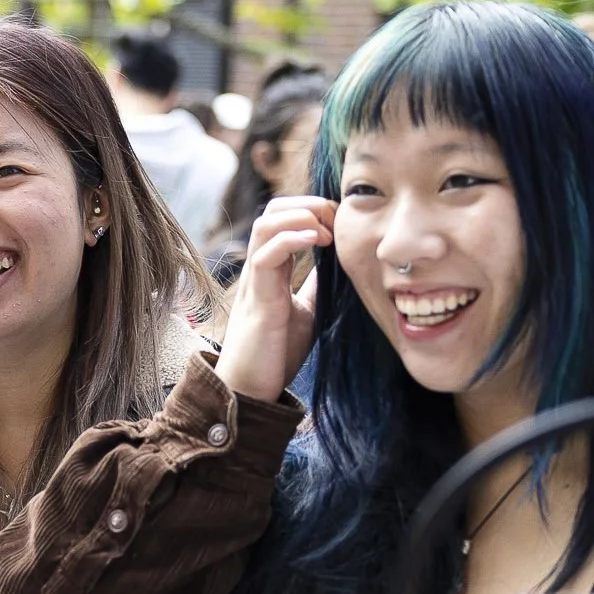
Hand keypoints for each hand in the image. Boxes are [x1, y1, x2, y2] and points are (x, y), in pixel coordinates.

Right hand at [215, 196, 332, 402]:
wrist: (251, 389)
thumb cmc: (276, 354)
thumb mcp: (307, 311)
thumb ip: (315, 286)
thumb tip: (336, 265)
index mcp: (273, 268)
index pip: (285, 217)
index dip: (314, 209)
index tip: (342, 224)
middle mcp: (260, 267)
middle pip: (274, 210)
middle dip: (309, 204)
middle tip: (337, 222)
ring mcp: (256, 280)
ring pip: (266, 223)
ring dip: (300, 216)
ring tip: (326, 231)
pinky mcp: (257, 298)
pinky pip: (265, 254)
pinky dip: (291, 238)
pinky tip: (316, 242)